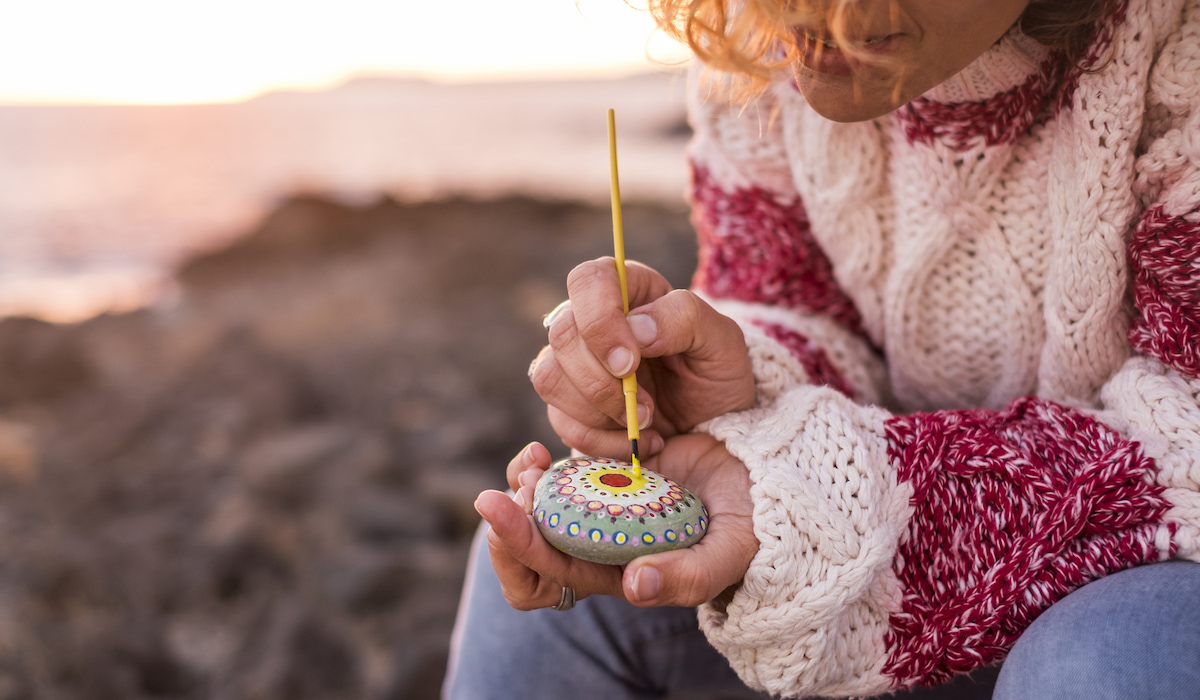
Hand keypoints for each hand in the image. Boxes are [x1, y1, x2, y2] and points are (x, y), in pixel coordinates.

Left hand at [475, 435, 756, 609]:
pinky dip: (543, 466)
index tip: (507, 511)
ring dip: (522, 488)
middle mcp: (602, 546)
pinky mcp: (606, 475)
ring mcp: (601, 509)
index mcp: (621, 574)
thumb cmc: (752, 522)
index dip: (519, 551)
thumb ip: (690, 577)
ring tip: (529, 462)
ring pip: (537, 511)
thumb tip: (633, 587)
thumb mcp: (731, 552)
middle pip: (529, 550)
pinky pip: (558, 477)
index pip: (550, 578)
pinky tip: (545, 449)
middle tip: (504, 489)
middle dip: (507, 522)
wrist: (764, 474)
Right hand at [529, 258, 754, 458]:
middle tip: (648, 407)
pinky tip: (637, 440)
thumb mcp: (722, 341)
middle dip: (603, 381)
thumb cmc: (717, 372)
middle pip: (562, 335)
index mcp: (629, 289)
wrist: (714, 424)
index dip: (600, 321)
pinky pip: (561, 421)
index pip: (588, 281)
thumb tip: (636, 328)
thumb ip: (685, 319)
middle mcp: (592, 321)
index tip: (630, 363)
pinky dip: (601, 441)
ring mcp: (574, 363)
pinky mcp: (568, 404)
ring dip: (600, 411)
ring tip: (646, 422)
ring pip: (550, 378)